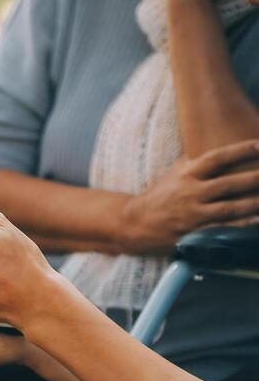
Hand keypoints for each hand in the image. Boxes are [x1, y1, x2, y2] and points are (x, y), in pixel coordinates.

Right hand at [121, 140, 258, 253]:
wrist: (133, 223)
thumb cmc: (158, 197)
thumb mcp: (174, 173)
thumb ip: (195, 161)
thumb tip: (214, 145)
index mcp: (187, 175)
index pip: (217, 158)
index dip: (239, 151)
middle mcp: (190, 193)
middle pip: (227, 184)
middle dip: (253, 178)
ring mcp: (191, 216)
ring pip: (228, 209)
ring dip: (252, 204)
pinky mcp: (191, 234)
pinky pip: (219, 230)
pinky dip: (238, 227)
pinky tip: (254, 222)